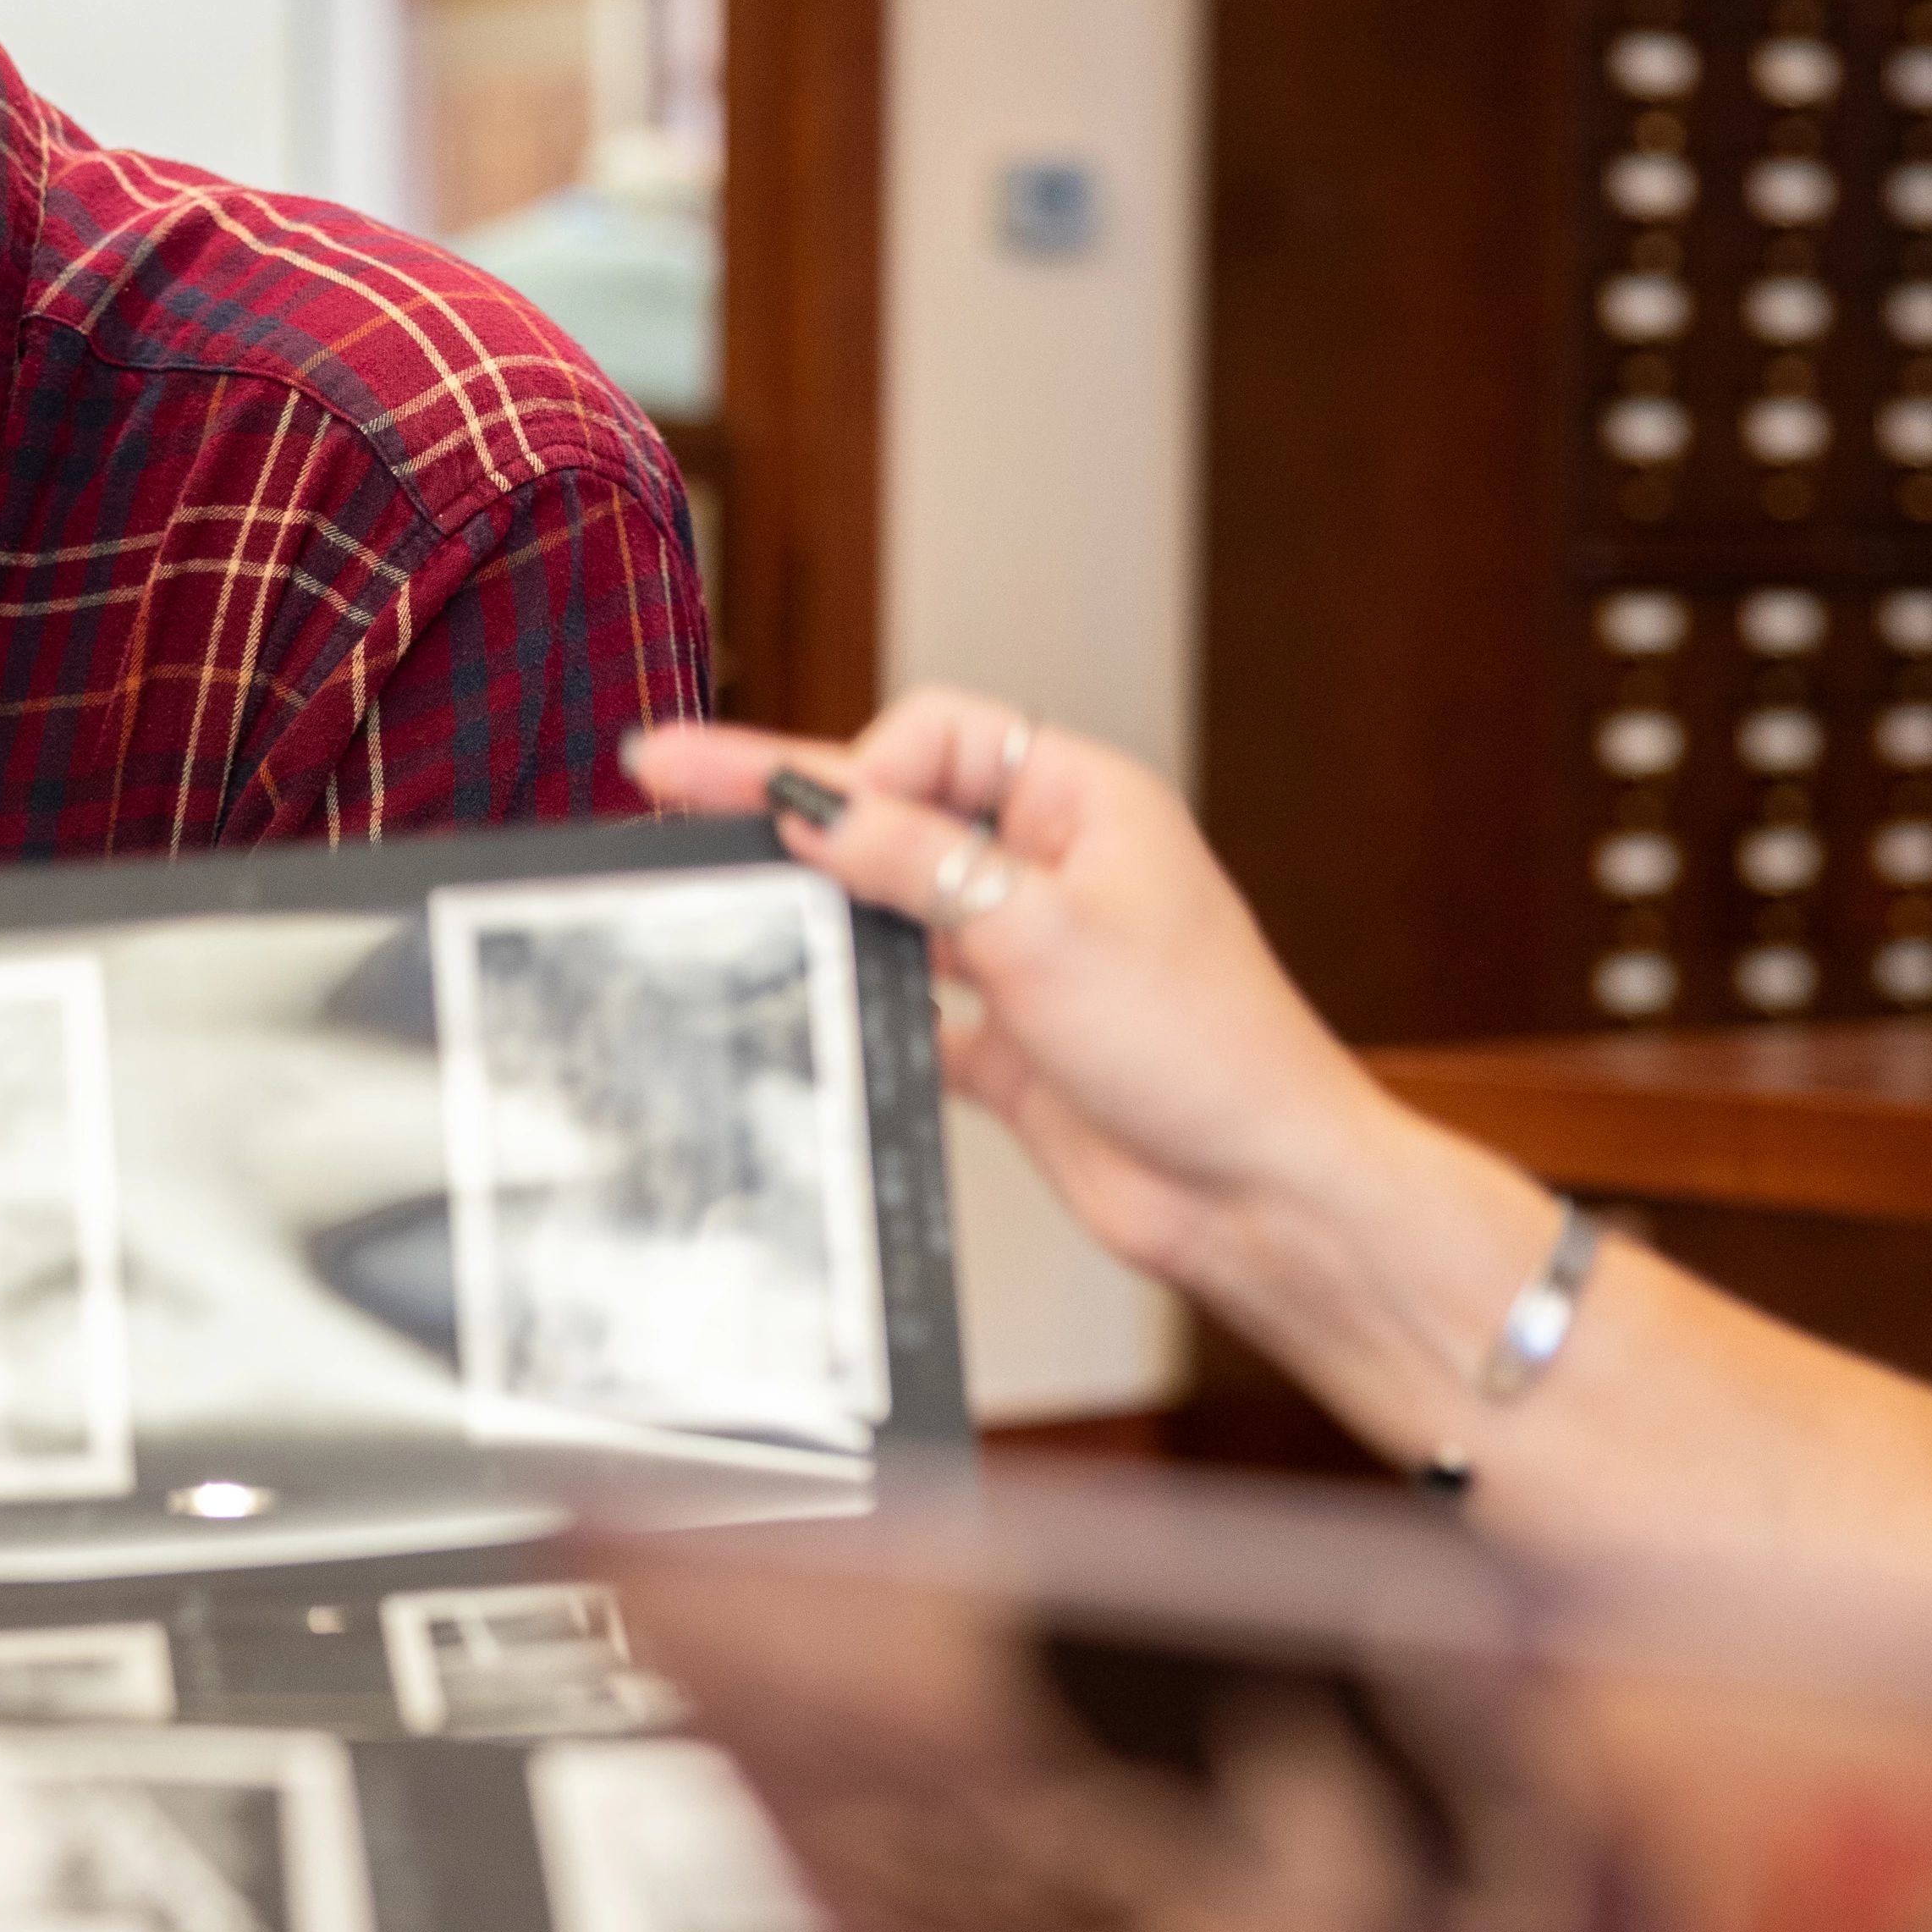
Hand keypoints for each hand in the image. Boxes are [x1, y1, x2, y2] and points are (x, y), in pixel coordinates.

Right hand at [626, 690, 1416, 1283]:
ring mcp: (1027, 955)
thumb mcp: (1041, 932)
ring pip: (895, 903)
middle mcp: (1053, 867)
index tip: (798, 814)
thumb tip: (811, 807)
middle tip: (672, 776)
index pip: (936, 737)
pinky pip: (909, 1000)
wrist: (1259, 1193)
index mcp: (1085, 803)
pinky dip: (860, 998)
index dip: (860, 765)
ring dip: (823, 902)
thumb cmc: (1204, 1050)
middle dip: (796, 803)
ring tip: (718, 886)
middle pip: (898, 811)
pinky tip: (801, 994)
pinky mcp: (1009, 1043)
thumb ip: (914, 863)